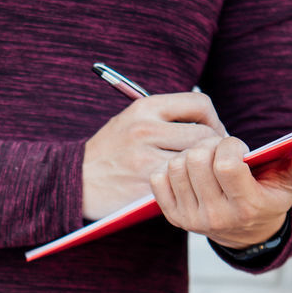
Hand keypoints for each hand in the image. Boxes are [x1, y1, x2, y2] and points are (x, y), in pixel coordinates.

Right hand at [82, 92, 225, 220]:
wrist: (77, 181)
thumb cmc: (110, 152)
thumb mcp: (131, 120)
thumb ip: (166, 117)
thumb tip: (210, 124)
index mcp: (145, 108)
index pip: (199, 103)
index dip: (214, 120)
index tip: (213, 134)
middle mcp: (146, 130)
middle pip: (204, 135)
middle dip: (215, 149)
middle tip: (214, 160)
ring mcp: (145, 158)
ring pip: (197, 161)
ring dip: (203, 170)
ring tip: (200, 174)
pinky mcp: (145, 185)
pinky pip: (182, 183)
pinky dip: (188, 186)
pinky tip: (184, 189)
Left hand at [150, 136, 291, 248]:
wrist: (246, 232)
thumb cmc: (270, 198)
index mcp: (245, 206)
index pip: (225, 164)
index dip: (230, 145)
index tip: (238, 147)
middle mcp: (215, 216)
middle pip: (196, 160)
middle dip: (209, 145)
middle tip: (220, 150)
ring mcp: (191, 219)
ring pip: (176, 165)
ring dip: (190, 154)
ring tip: (207, 160)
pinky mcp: (173, 216)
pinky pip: (158, 178)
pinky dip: (170, 167)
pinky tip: (189, 170)